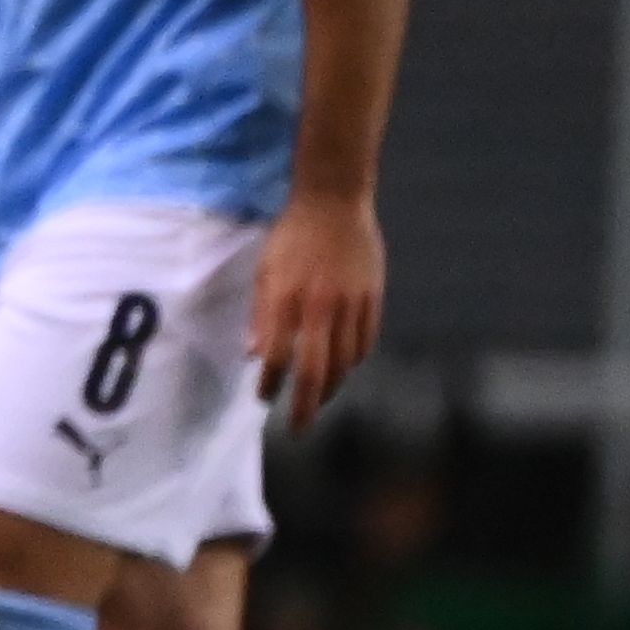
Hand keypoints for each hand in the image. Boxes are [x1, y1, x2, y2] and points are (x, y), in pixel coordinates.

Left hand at [250, 188, 384, 428]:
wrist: (335, 202)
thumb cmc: (292, 236)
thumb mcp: (266, 270)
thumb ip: (262, 314)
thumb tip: (255, 354)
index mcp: (289, 299)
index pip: (279, 356)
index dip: (271, 384)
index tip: (265, 400)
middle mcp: (321, 307)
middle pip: (316, 370)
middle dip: (306, 405)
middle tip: (299, 427)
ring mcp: (352, 304)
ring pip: (346, 363)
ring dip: (332, 387)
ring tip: (320, 399)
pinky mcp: (373, 298)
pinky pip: (366, 342)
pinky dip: (355, 362)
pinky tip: (345, 368)